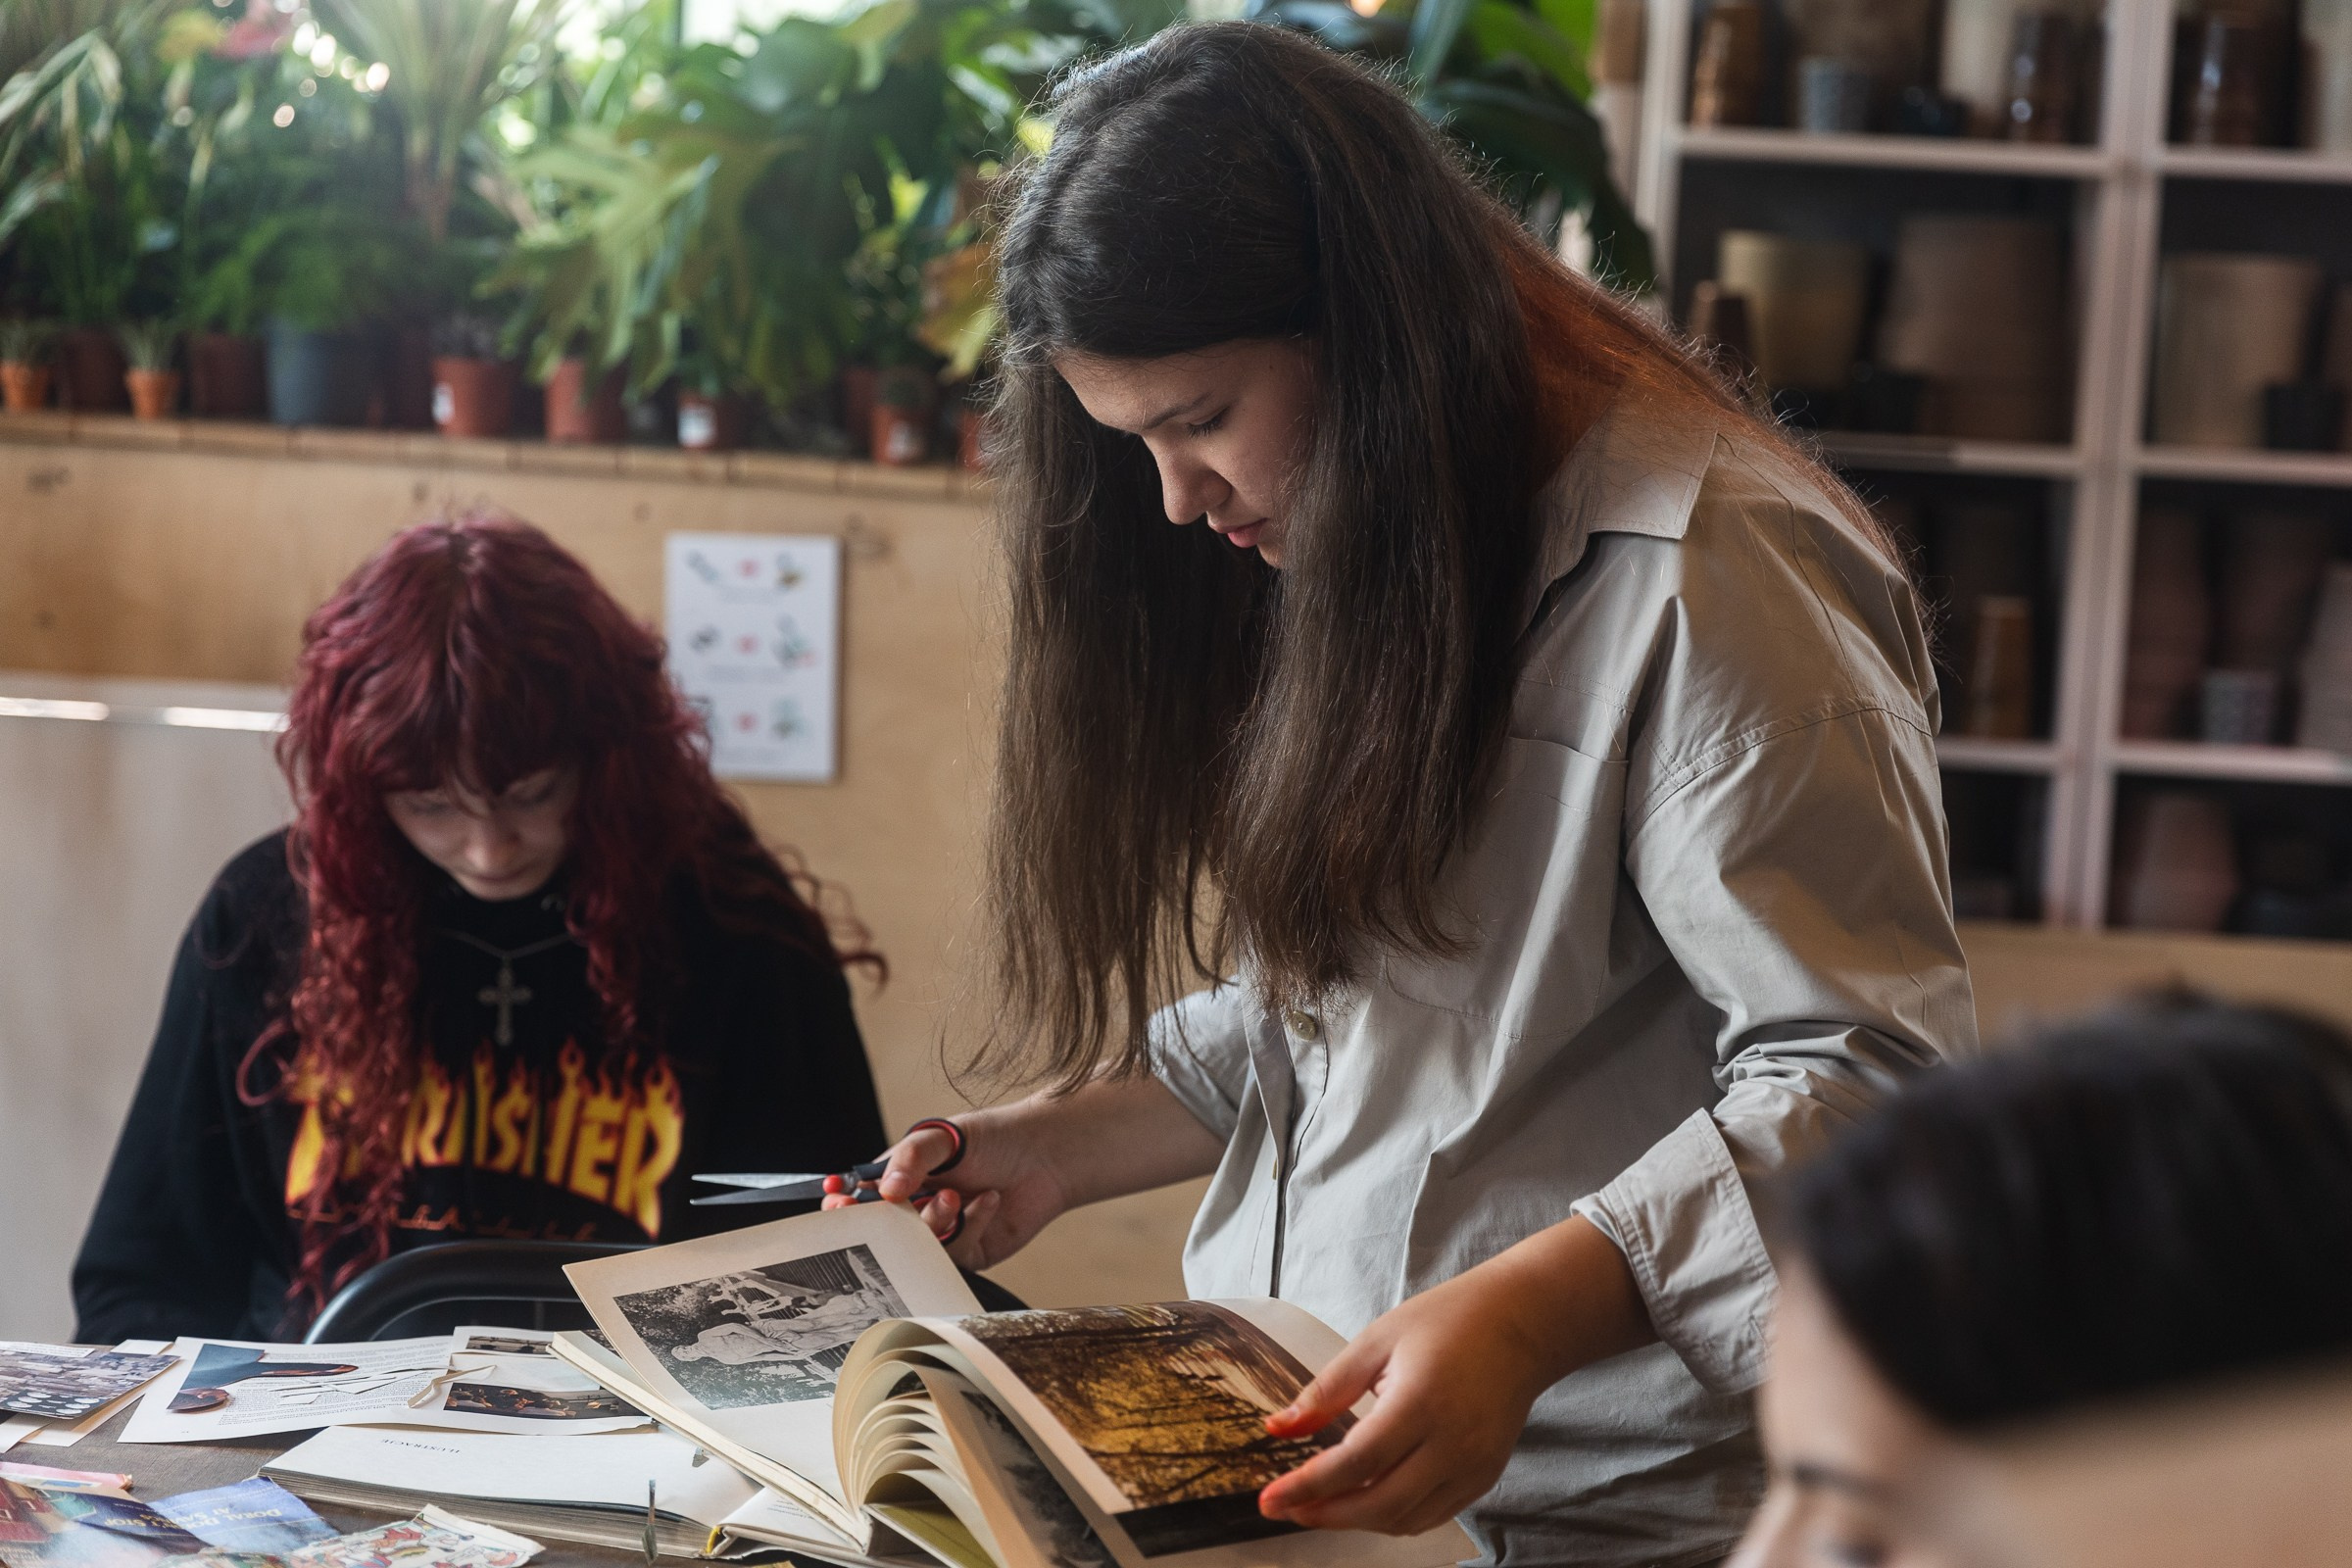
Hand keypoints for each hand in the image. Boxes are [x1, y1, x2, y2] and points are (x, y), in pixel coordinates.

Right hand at [822, 1110, 1068, 1270]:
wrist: (1048, 1156)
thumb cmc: (994, 1138)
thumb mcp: (944, 1137)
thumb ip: (911, 1158)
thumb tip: (885, 1190)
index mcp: (902, 1177)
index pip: (861, 1197)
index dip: (845, 1204)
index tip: (839, 1201)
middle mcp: (916, 1208)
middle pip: (883, 1231)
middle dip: (889, 1223)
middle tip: (905, 1207)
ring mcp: (941, 1233)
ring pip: (918, 1247)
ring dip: (934, 1223)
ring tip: (955, 1197)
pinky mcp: (969, 1252)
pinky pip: (955, 1256)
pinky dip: (970, 1227)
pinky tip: (988, 1201)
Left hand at [1255, 1215, 1652, 1535]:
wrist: (1522, 1324)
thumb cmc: (1448, 1321)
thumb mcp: (1377, 1341)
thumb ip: (1326, 1391)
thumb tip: (1279, 1428)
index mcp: (1421, 1403)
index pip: (1355, 1463)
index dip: (1307, 1487)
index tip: (1267, 1500)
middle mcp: (1452, 1445)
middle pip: (1379, 1505)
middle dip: (1325, 1514)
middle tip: (1287, 1507)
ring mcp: (1473, 1467)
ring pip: (1405, 1519)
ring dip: (1356, 1520)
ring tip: (1318, 1504)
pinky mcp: (1484, 1477)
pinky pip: (1431, 1515)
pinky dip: (1392, 1516)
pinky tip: (1364, 1499)